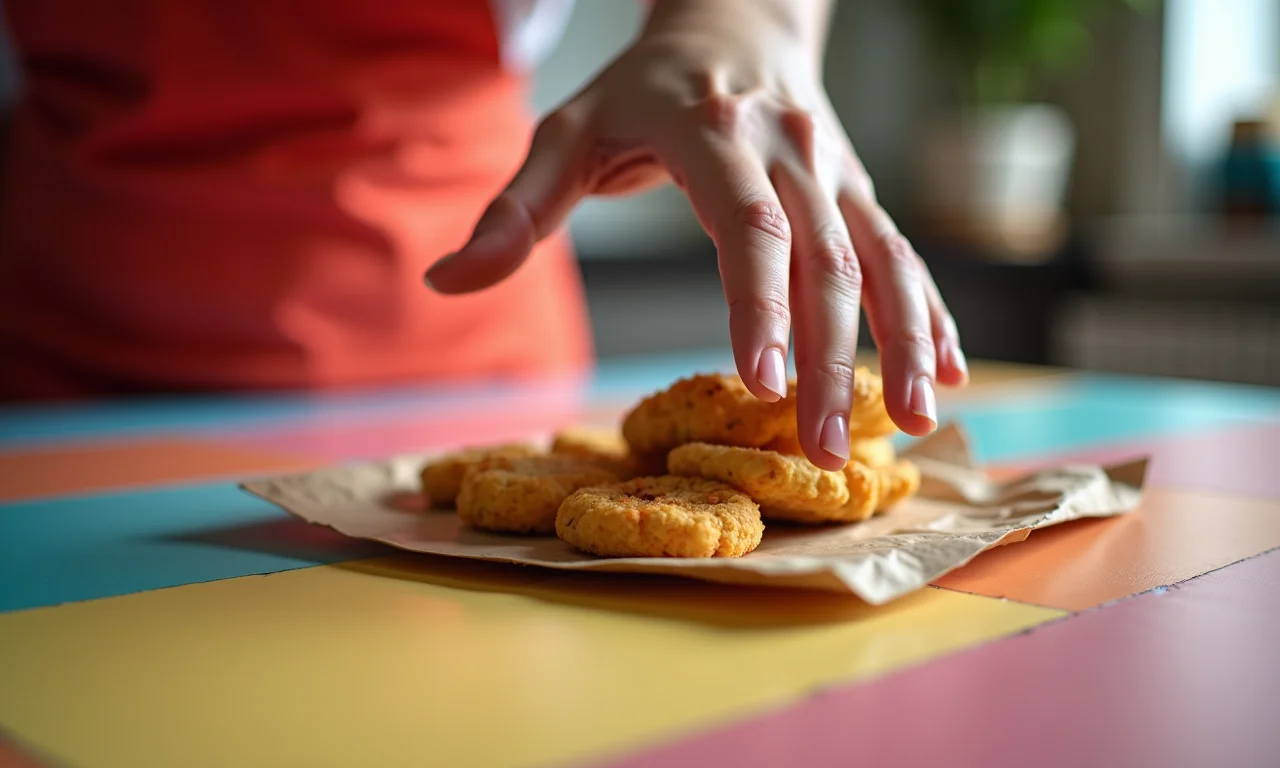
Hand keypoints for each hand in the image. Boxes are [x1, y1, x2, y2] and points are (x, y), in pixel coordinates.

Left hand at [425, 0, 967, 470]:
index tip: (760, 386)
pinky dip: (931, 314)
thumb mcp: (568, 131)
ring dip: (903, 342)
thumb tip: (445, 280)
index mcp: (715, 133)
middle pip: (824, 260)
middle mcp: (791, 152)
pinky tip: (948, 372)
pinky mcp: (860, 194)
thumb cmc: (642, 91)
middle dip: (831, 359)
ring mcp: (837, 173)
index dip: (758, 306)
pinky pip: (903, 254)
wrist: (736, 21)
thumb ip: (515, 209)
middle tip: (821, 450)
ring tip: (918, 422)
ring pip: (883, 259)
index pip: (747, 225)